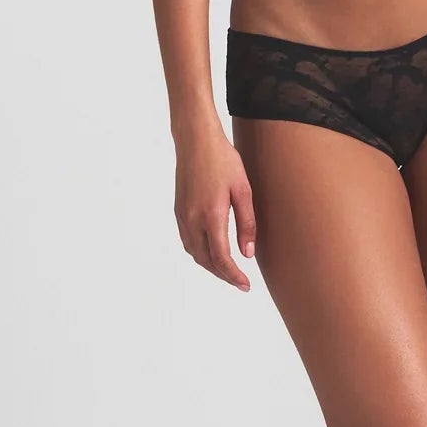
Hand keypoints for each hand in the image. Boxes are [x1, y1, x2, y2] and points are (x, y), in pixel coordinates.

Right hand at [174, 130, 256, 290]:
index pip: (221, 258)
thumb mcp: (243, 190)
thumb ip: (247, 224)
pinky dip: (200, 252)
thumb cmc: (223, 160)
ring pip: (194, 253)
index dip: (233, 276)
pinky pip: (188, 241)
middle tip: (240, 281)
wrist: (196, 141)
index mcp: (211, 216)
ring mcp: (182, 216)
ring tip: (228, 270)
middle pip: (206, 260)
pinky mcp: (178, 210)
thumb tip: (247, 254)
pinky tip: (212, 250)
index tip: (245, 285)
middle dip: (223, 275)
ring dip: (210, 265)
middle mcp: (192, 219)